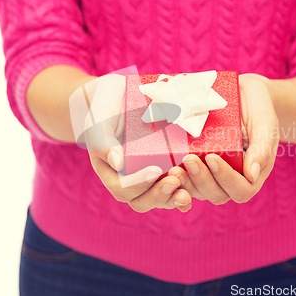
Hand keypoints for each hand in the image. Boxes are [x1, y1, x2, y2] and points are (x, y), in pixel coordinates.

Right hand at [74, 74, 191, 212]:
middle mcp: (129, 178)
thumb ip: (103, 140)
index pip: (122, 188)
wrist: (121, 94)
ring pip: (161, 199)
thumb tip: (117, 163)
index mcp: (110, 170)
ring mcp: (149, 176)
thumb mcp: (100, 117)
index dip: (138, 184)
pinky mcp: (166, 168)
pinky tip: (195, 187)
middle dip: (159, 195)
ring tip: (186, 191)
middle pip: (142, 201)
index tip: (156, 170)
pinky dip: (185, 190)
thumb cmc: (107, 105)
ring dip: (174, 198)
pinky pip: (175, 187)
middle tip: (175, 181)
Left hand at [168, 73, 278, 203]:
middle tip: (189, 159)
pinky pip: (187, 178)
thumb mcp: (265, 123)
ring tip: (174, 166)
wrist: (245, 94)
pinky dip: (178, 176)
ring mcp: (213, 173)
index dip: (226, 179)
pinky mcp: (198, 164)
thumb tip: (251, 175)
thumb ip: (262, 148)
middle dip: (201, 180)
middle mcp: (232, 178)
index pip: (241, 190)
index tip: (212, 157)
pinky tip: (168, 164)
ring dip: (186, 182)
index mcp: (252, 173)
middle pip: (217, 194)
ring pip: (198, 191)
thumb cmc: (259, 108)